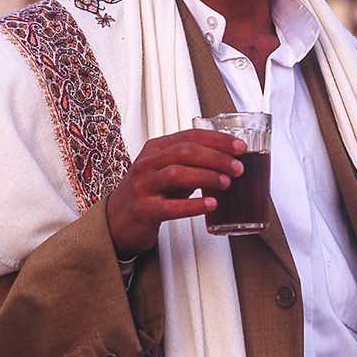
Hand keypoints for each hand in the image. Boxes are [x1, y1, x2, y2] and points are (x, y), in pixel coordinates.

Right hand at [105, 129, 245, 257]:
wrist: (117, 220)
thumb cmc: (148, 193)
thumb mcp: (167, 171)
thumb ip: (192, 163)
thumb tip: (228, 160)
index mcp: (156, 149)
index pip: (190, 136)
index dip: (217, 140)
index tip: (239, 147)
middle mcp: (148, 164)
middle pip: (184, 152)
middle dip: (216, 157)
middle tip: (237, 167)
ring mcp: (143, 186)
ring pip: (176, 173)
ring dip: (206, 176)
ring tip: (226, 183)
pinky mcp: (144, 210)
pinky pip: (170, 206)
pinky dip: (193, 205)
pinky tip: (210, 205)